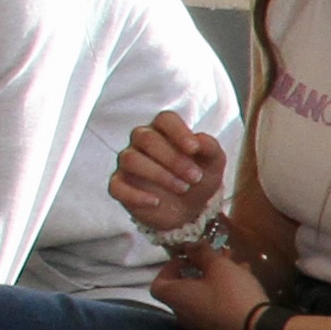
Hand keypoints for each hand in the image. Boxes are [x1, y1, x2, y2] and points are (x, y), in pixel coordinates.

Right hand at [112, 110, 228, 234]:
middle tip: (195, 177)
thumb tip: (199, 140)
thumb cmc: (198, 178)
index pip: (165, 119)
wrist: (190, 209)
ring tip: (183, 188)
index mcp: (164, 131)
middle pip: (146, 138)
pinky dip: (136, 196)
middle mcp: (141, 142)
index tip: (194, 149)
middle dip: (173, 159)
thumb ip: (209, 147)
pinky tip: (156, 202)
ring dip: (159, 175)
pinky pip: (117, 187)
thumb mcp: (213, 163)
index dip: (178, 132)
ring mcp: (128, 163)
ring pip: (130, 159)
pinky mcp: (119, 185)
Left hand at [152, 239, 261, 329]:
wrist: (257, 328)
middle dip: (199, 267)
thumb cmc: (231, 293)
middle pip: (183, 287)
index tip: (189, 257)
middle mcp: (182, 312)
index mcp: (176, 297)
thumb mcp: (218, 266)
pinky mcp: (217, 327)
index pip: (159, 282)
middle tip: (215, 254)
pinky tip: (243, 276)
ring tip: (234, 261)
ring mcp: (200, 322)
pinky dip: (222, 290)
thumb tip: (189, 243)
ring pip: (201, 293)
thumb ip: (201, 252)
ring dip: (214, 276)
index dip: (170, 266)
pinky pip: (213, 304)